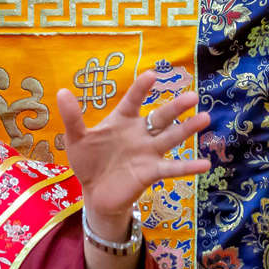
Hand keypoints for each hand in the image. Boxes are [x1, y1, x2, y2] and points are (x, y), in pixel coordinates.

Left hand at [56, 70, 210, 231]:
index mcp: (122, 121)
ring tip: (205, 118)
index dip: (141, 89)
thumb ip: (72, 117)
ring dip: (187, 130)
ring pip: (171, 137)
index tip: (151, 75)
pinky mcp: (151, 172)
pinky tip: (206, 164)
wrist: (95, 193)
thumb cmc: (88, 161)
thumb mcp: (77, 139)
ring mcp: (148, 152)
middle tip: (192, 96)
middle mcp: (139, 133)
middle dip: (176, 107)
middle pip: (160, 117)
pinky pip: (172, 168)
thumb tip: (63, 91)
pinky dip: (188, 167)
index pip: (133, 100)